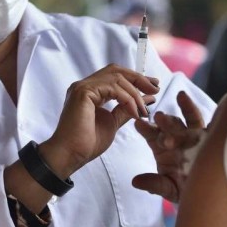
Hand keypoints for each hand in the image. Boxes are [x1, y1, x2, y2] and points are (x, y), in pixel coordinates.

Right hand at [40, 64, 159, 177]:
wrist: (70, 155)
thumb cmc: (87, 143)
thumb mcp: (113, 122)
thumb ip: (126, 109)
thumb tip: (146, 99)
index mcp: (90, 91)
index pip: (115, 76)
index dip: (136, 78)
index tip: (153, 86)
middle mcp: (85, 85)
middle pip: (116, 71)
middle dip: (138, 78)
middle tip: (155, 88)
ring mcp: (82, 87)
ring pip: (116, 78)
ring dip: (135, 93)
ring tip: (143, 110)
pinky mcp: (83, 92)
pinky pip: (112, 87)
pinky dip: (127, 98)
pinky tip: (134, 112)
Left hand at [132, 90, 205, 202]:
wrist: (208, 195)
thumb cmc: (185, 190)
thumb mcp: (170, 189)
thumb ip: (155, 184)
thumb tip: (135, 182)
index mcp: (163, 148)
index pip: (153, 135)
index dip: (146, 129)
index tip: (138, 123)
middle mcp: (177, 138)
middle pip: (170, 126)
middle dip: (165, 121)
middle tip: (158, 116)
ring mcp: (193, 135)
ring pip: (187, 121)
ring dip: (182, 112)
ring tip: (177, 102)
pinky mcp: (209, 135)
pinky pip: (204, 121)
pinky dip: (197, 110)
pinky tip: (189, 99)